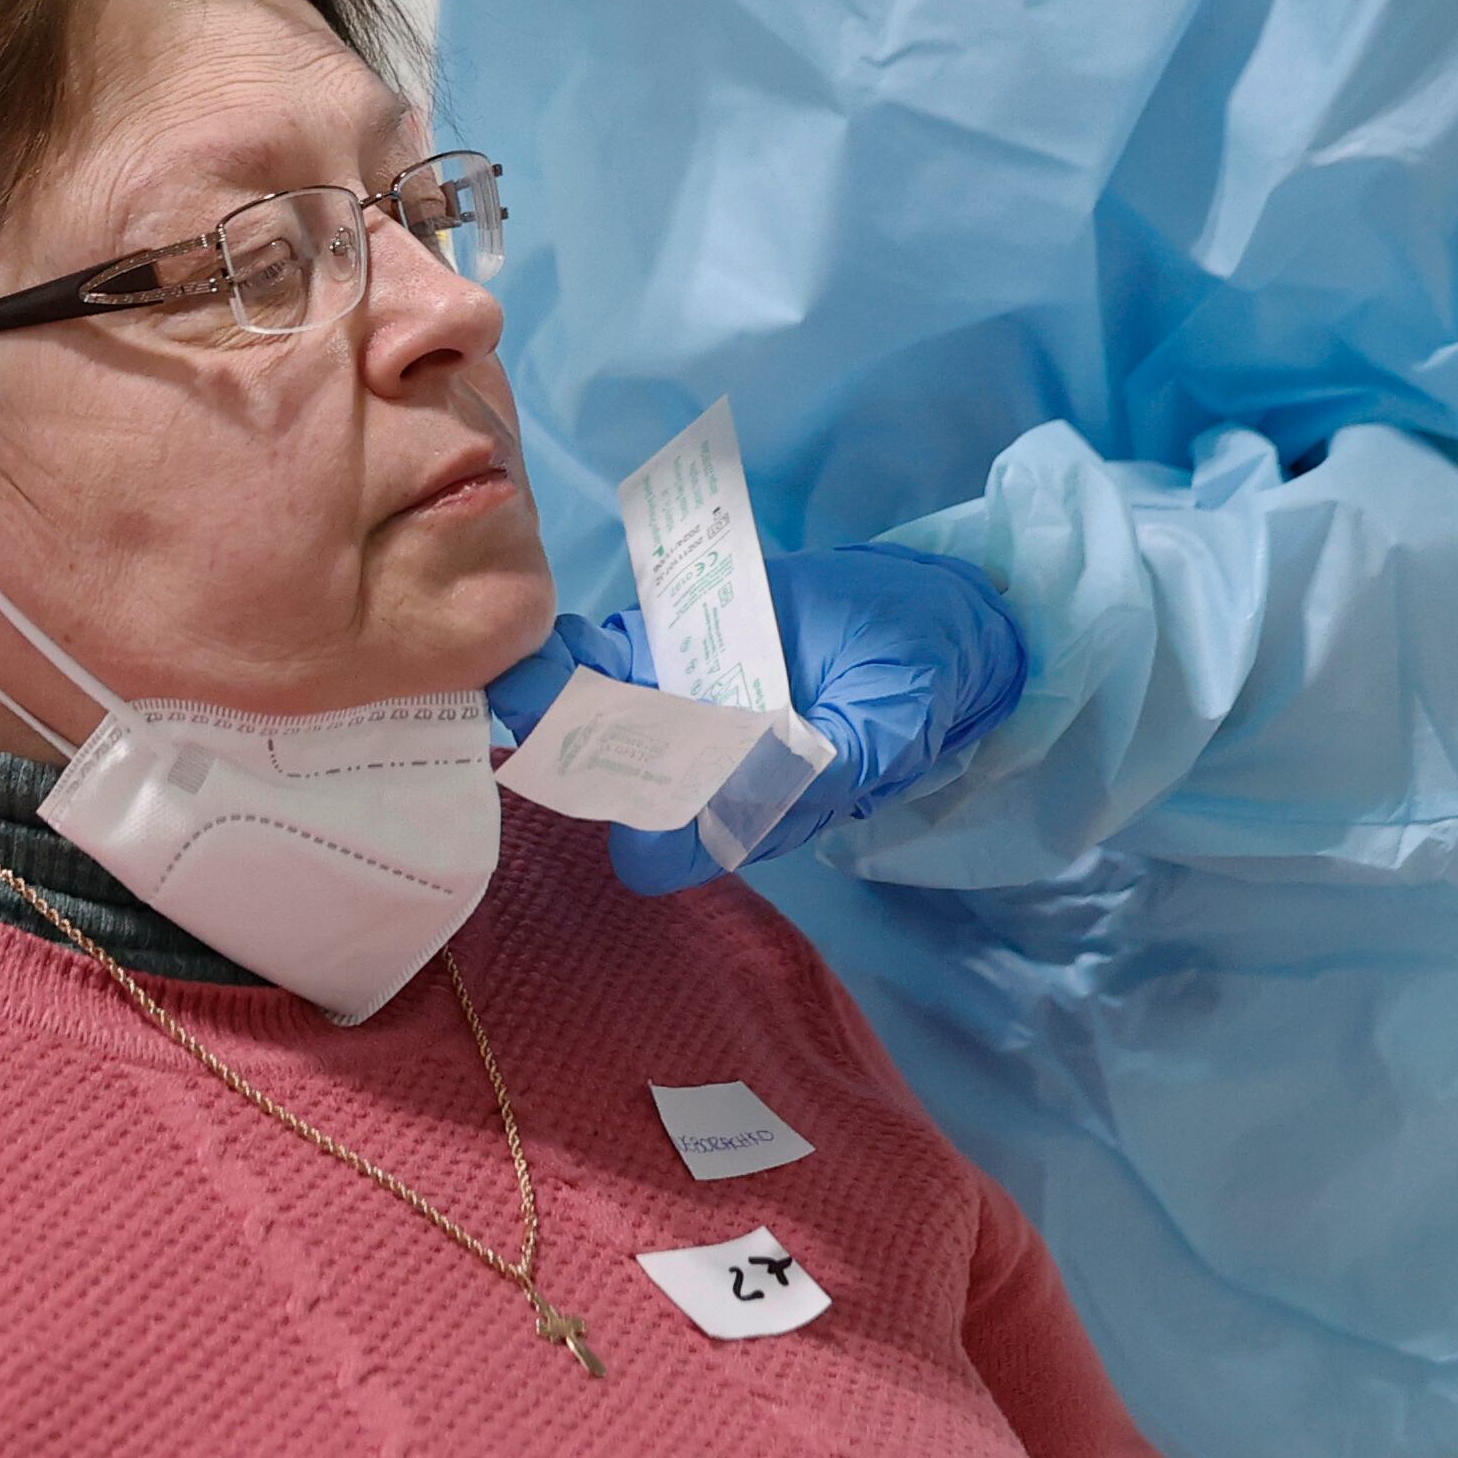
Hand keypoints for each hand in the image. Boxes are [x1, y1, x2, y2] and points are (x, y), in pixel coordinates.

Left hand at [486, 544, 1027, 894]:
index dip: (642, 830)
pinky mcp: (680, 648)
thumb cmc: (919, 680)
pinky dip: (583, 650)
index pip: (673, 850)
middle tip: (537, 717)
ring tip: (525, 671)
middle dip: (572, 756)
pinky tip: (558, 636)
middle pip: (618, 782)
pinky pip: (617, 656)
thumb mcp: (892, 725)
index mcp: (757, 809)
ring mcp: (688, 704)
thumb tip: (754, 785)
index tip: (614, 789)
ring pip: (603, 716)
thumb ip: (827, 763)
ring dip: (559, 697)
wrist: (932, 607)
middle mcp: (708, 767)